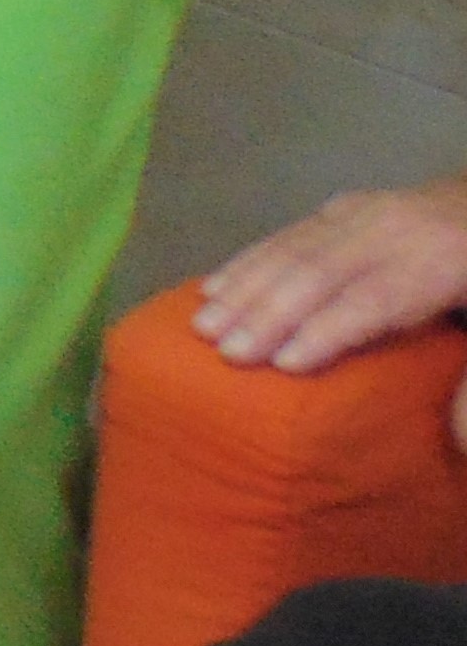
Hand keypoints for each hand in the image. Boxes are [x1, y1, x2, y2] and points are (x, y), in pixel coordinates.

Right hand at [193, 176, 466, 429]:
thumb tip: (458, 438)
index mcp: (438, 262)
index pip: (375, 298)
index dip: (329, 329)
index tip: (285, 364)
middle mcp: (394, 231)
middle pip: (322, 271)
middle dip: (270, 312)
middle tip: (225, 352)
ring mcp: (364, 212)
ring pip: (297, 248)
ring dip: (245, 287)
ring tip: (204, 325)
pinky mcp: (344, 207)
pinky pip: (289, 232)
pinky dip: (247, 260)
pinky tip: (216, 286)